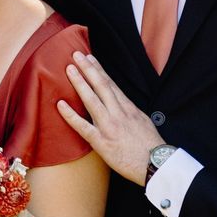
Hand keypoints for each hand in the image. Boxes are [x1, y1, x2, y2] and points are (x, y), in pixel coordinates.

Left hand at [57, 52, 164, 185]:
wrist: (156, 163)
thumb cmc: (150, 146)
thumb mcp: (143, 122)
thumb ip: (129, 112)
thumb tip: (121, 105)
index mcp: (129, 108)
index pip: (111, 84)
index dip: (99, 70)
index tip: (90, 58)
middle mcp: (119, 113)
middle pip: (102, 85)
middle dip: (88, 68)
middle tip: (76, 54)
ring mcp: (109, 126)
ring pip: (92, 99)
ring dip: (80, 82)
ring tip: (69, 69)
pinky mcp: (102, 141)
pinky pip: (83, 126)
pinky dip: (70, 115)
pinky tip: (60, 104)